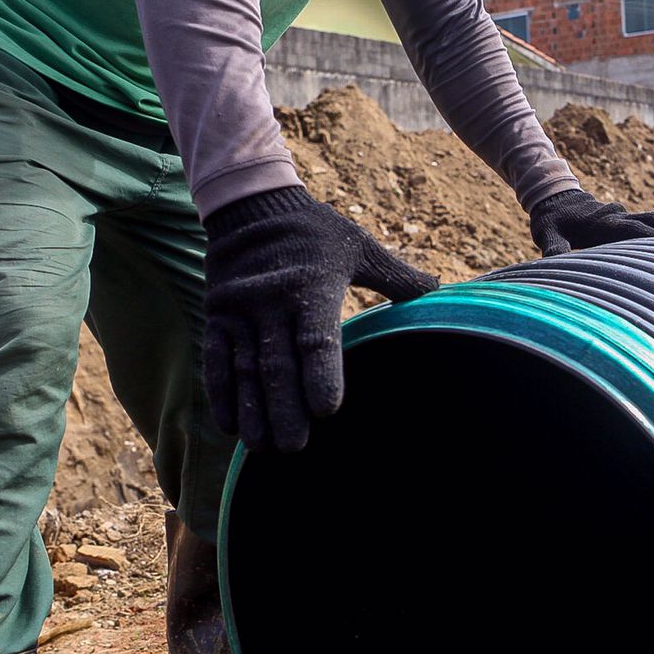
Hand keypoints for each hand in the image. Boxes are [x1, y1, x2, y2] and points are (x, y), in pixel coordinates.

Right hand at [202, 186, 437, 451]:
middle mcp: (272, 301)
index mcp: (312, 286)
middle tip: (294, 447)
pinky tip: (229, 425)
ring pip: (244, 367)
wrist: (249, 205)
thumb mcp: (357, 246)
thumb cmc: (314, 231)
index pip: (316, 338)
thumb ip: (394, 274)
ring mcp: (240, 310)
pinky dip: (220, 392)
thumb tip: (438, 290)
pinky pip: (215, 358)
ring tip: (260, 447)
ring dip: (252, 410)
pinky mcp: (217, 315)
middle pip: (277, 363)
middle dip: (285, 408)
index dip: (321, 374)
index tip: (326, 409)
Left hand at [528, 188, 653, 256]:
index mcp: (601, 222)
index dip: (646, 236)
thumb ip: (553, 246)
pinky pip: (648, 224)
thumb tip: (554, 259)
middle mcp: (616, 217)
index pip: (628, 230)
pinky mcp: (625, 221)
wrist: (555, 197)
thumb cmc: (550, 221)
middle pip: (648, 220)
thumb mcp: (547, 234)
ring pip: (652, 220)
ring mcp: (622, 217)